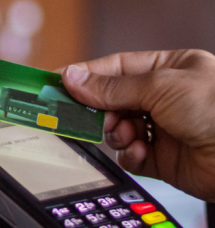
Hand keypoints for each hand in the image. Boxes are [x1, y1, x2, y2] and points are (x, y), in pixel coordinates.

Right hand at [60, 49, 214, 200]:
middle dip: (99, 110)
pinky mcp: (163, 158)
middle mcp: (166, 98)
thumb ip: (112, 86)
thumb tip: (75, 78)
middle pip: (113, 101)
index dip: (87, 76)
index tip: (58, 83)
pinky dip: (128, 154)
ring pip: (117, 130)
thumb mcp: (159, 87)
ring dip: (115, 133)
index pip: (117, 69)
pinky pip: (130, 155)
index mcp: (170, 69)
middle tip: (82, 115)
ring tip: (126, 134)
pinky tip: (139, 151)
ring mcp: (164, 129)